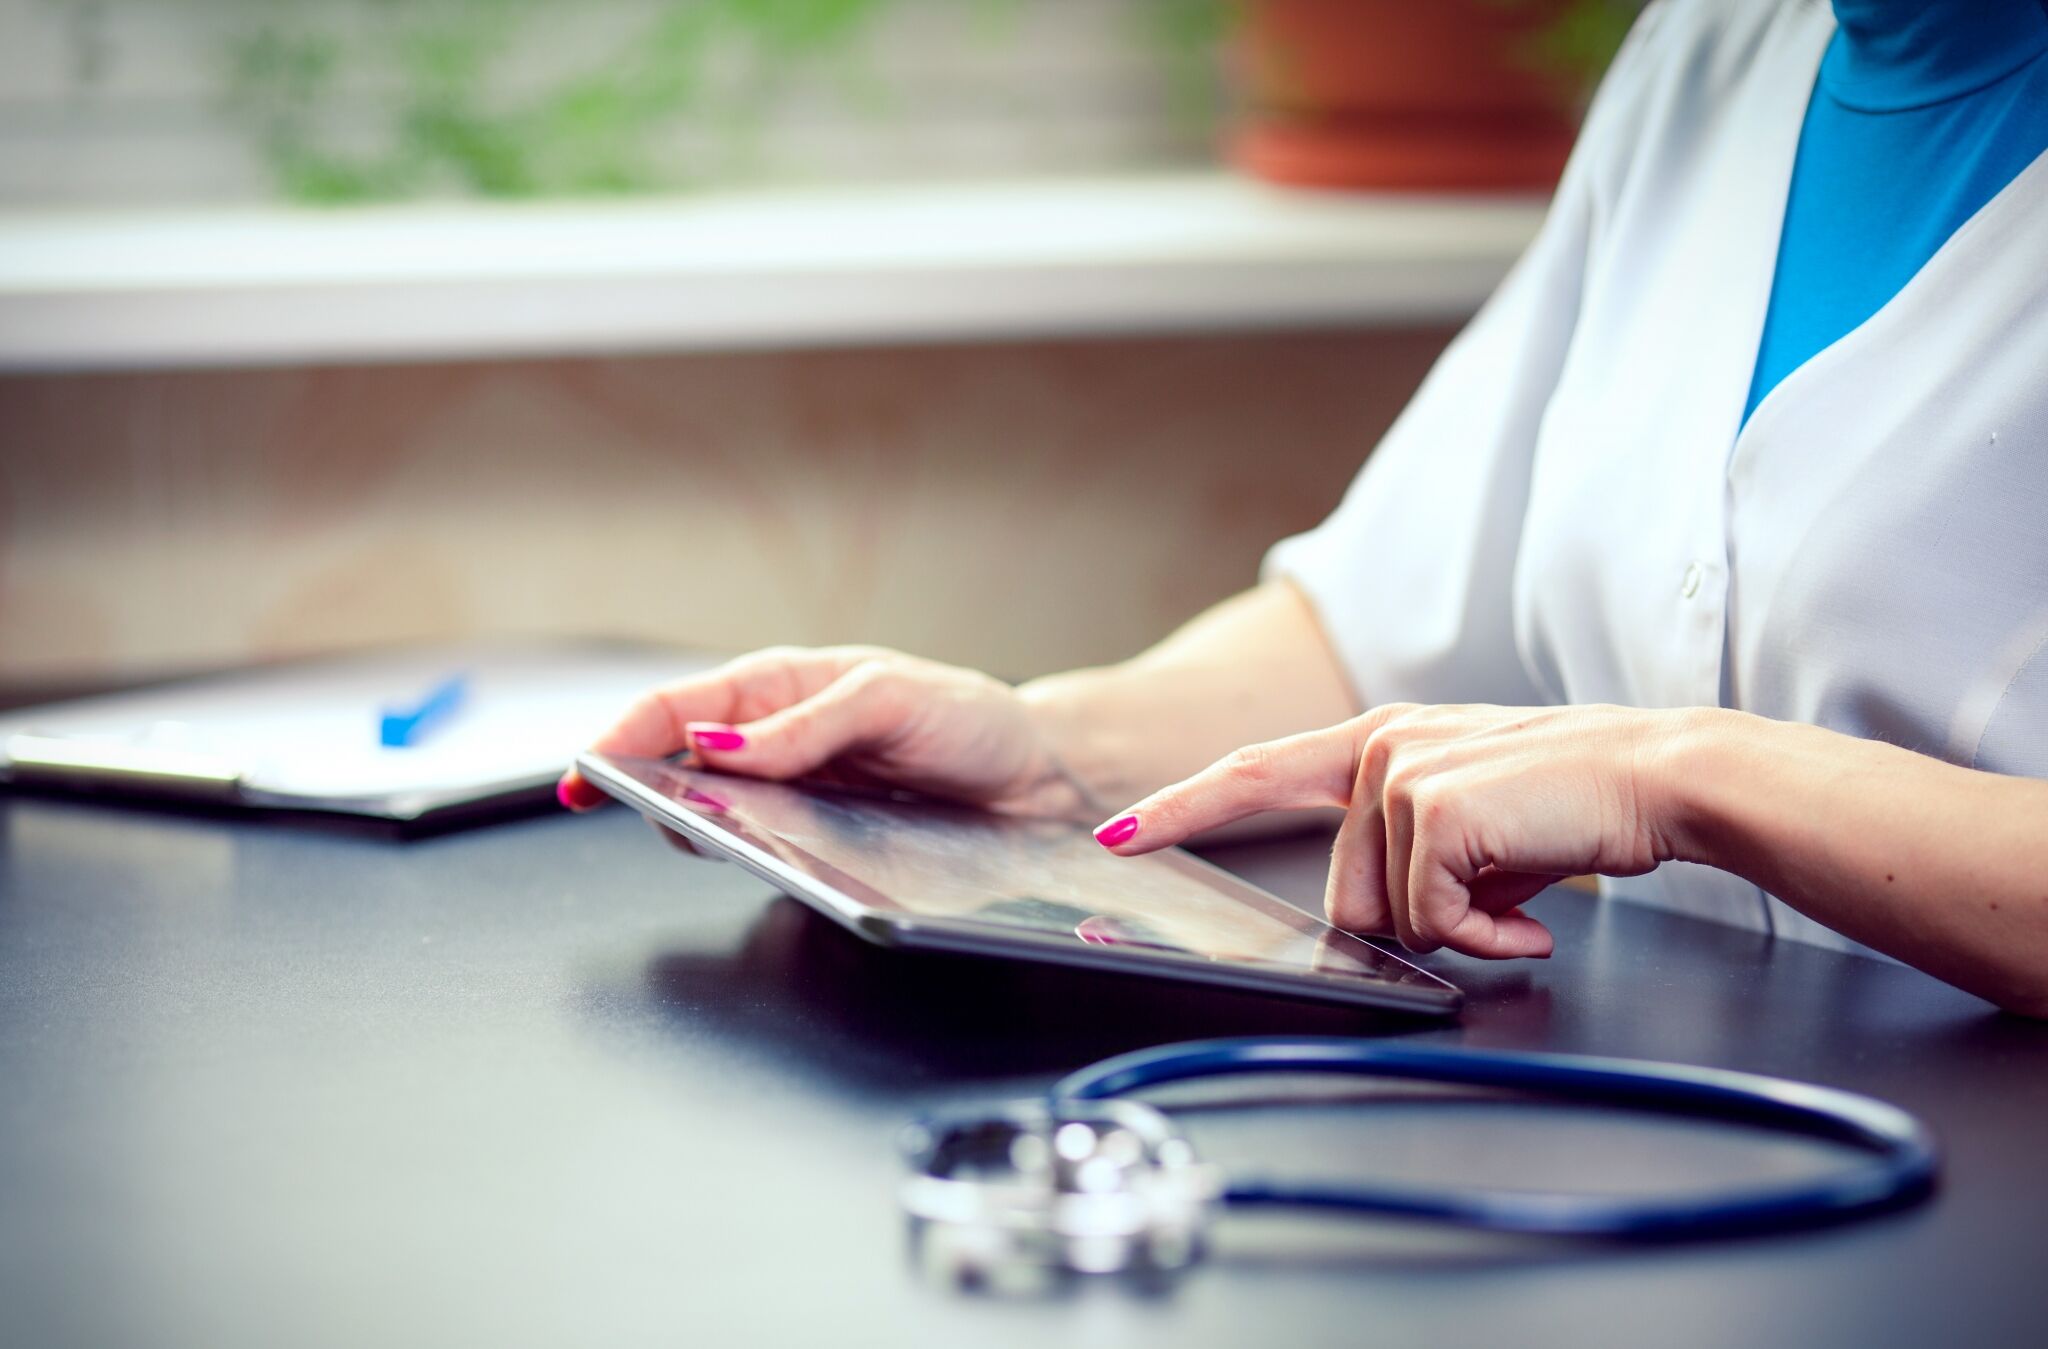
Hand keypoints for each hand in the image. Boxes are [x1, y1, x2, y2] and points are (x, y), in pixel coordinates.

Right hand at [557, 645, 1090, 819]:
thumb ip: (806, 724)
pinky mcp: (817, 838)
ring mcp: (793, 792)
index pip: (676, 707)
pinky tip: (757, 861)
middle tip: (654, 818)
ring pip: (712, 813)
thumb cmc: (968, 719)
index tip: (585, 774)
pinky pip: (760, 849)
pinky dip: (744, 856)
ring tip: (703, 837)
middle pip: (677, 766)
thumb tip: (716, 746)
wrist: (1036, 776)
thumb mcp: (892, 700)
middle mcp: (776, 739)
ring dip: (695, 827)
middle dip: (648, 790)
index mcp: (781, 686)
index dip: (620, 737)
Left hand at [1092, 703, 1694, 959]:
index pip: (1252, 772)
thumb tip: (1389, 920)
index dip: (1179, 807)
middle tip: (1495, 901)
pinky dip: (1484, 931)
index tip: (1115, 833)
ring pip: (1381, 911)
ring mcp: (1397, 769)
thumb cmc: (1575, 804)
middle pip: (1339, 892)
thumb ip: (1405, 851)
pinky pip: (1427, 917)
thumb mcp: (1471, 823)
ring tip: (1522, 892)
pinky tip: (1532, 907)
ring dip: (1458, 926)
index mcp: (1376, 740)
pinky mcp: (1429, 804)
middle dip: (1414, 922)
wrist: (1662, 778)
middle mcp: (1375, 745)